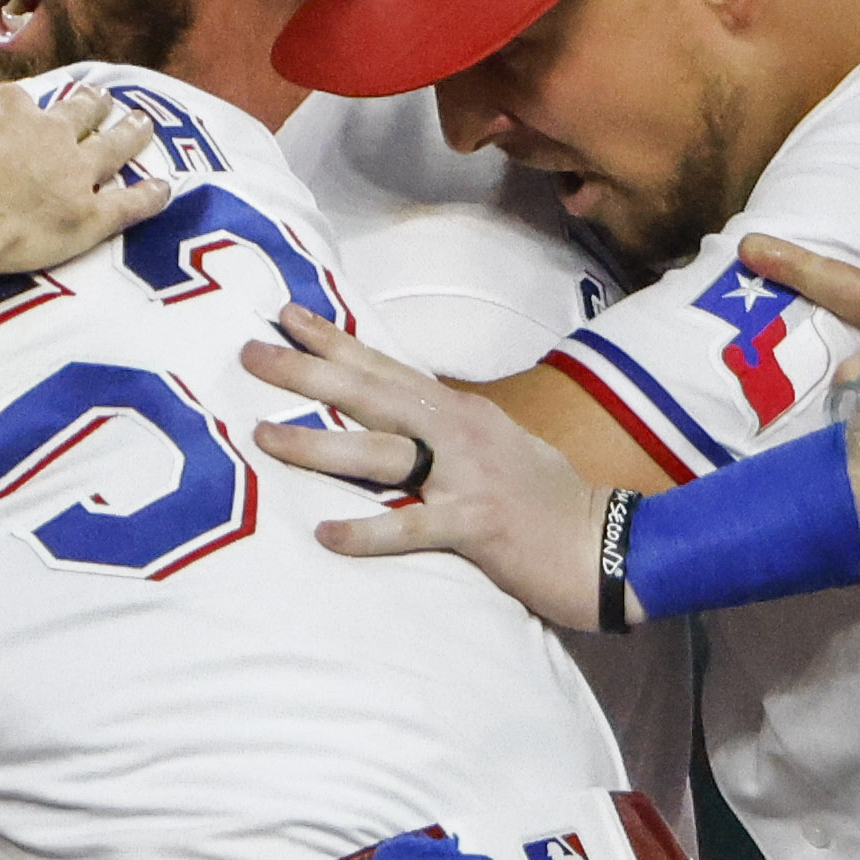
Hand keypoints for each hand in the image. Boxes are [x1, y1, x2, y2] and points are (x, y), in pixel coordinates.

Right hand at [0, 78, 174, 285]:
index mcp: (4, 110)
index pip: (23, 101)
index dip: (33, 105)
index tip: (38, 106)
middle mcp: (48, 132)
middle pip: (80, 112)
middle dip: (95, 106)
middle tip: (109, 101)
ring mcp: (75, 171)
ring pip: (113, 147)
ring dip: (132, 134)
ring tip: (144, 123)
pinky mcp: (92, 214)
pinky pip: (129, 203)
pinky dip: (150, 196)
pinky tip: (166, 189)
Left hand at [243, 306, 614, 629]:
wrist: (609, 543)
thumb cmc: (548, 500)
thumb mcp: (496, 446)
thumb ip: (448, 430)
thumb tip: (403, 418)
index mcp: (459, 411)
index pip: (385, 366)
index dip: (334, 340)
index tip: (285, 315)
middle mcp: (459, 432)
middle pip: (371, 393)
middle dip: (307, 371)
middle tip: (250, 354)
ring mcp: (467, 477)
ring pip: (381, 454)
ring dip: (319, 443)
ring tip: (264, 435)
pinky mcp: (477, 527)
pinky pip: (412, 528)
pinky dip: (369, 531)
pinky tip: (326, 534)